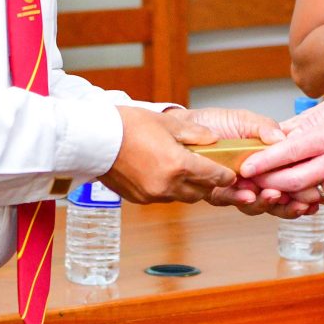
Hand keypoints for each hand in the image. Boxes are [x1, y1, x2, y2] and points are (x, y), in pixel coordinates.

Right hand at [100, 106, 238, 204]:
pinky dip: (168, 190)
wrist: (94, 139)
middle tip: (210, 172)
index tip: (230, 174)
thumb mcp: (167, 123)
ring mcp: (152, 195)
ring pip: (181, 197)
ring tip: (185, 173)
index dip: (224, 176)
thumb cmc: (128, 126)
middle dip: (208, 183)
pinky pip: (162, 198)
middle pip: (200, 192)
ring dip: (188, 188)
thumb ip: (194, 134)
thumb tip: (212, 139)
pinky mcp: (138, 199)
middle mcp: (167, 185)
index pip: (212, 176)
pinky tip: (163, 175)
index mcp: (178, 165)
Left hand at [159, 107, 302, 214]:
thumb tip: (282, 137)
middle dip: (287, 205)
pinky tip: (248, 194)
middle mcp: (252, 180)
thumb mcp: (245, 120)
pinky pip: (229, 201)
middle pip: (275, 201)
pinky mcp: (214, 191)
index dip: (300, 192)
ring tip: (273, 195)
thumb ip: (264, 128)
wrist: (184, 127)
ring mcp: (234, 188)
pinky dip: (239, 199)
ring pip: (254, 205)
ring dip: (266, 203)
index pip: (287, 182)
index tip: (310, 195)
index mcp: (265, 166)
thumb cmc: (216, 123)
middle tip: (297, 201)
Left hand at [236, 96, 323, 206]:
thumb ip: (308, 119)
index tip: (245, 165)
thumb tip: (279, 131)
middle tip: (247, 180)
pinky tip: (287, 190)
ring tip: (261, 187)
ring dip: (278, 194)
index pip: (288, 153)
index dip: (262, 161)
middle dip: (263, 183)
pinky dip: (299, 198)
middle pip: (289, 182)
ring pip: (300, 196)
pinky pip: (317, 200)